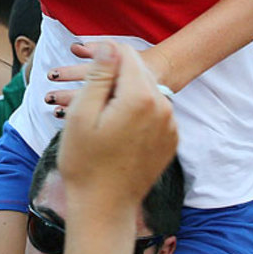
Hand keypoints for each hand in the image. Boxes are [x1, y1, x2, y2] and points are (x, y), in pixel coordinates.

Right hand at [56, 41, 177, 218]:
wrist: (104, 208)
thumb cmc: (86, 162)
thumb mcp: (81, 114)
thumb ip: (99, 75)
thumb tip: (110, 46)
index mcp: (140, 97)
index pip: (126, 53)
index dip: (104, 56)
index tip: (87, 73)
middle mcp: (163, 107)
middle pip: (138, 71)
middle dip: (115, 76)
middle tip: (90, 100)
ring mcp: (170, 125)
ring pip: (147, 91)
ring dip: (126, 95)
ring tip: (102, 119)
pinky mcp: (171, 140)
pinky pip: (154, 112)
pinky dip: (137, 113)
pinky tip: (118, 134)